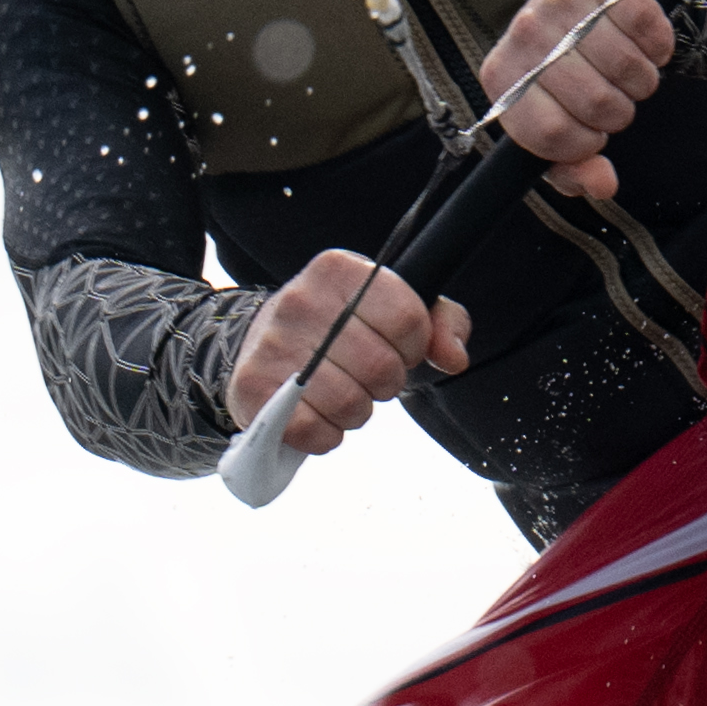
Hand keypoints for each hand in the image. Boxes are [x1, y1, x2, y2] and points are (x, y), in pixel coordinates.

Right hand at [225, 252, 472, 457]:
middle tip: (367, 377)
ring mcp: (273, 344)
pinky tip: (318, 413)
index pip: (408, 318)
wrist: (260, 343)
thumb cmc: (339, 327)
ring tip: (342, 393)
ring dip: (357, 412)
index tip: (397, 348)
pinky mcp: (253, 387)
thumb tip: (453, 357)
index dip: (413, 347)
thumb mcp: (392, 308)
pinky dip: (326, 434)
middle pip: (382, 367)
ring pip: (350, 404)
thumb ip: (440, 324)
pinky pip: (315, 431)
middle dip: (386, 383)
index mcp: (340, 271)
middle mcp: (302, 300)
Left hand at [482, 0, 678, 195]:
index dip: (583, 144)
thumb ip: (574, 168)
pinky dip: (658, 43)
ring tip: (629, 74)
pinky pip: (644, 20)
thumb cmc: (563, 82)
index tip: (590, 135)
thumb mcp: (561, 129)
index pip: (551, 132)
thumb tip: (602, 183)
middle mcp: (524, 32)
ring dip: (641, 81)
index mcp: (503, 78)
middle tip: (614, 99)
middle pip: (594, 101)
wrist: (578, 14)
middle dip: (617, 113)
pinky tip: (646, 46)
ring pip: (625, 64)